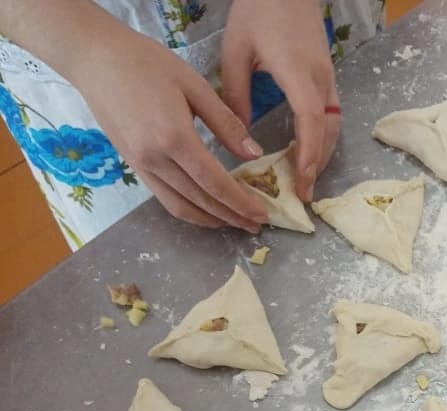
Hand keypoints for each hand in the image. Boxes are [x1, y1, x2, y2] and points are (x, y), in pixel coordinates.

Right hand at [73, 27, 267, 230]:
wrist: (94, 58)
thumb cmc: (146, 62)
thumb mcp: (195, 85)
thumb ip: (226, 123)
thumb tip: (254, 154)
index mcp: (175, 137)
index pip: (215, 183)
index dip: (241, 203)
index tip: (262, 215)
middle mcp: (156, 159)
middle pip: (201, 201)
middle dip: (231, 217)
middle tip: (255, 226)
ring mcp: (141, 165)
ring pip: (180, 207)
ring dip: (210, 220)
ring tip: (235, 222)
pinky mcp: (133, 165)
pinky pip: (164, 198)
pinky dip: (189, 210)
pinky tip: (206, 209)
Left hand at [222, 0, 340, 200]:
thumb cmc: (257, 11)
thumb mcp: (235, 52)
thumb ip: (236, 96)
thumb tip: (239, 139)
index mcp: (296, 71)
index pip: (310, 119)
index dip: (309, 154)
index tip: (302, 182)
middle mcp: (319, 78)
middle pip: (328, 130)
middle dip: (319, 164)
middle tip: (304, 194)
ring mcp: (328, 77)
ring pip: (334, 124)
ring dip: (324, 153)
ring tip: (307, 178)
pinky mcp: (327, 75)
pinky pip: (332, 113)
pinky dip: (323, 137)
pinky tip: (309, 151)